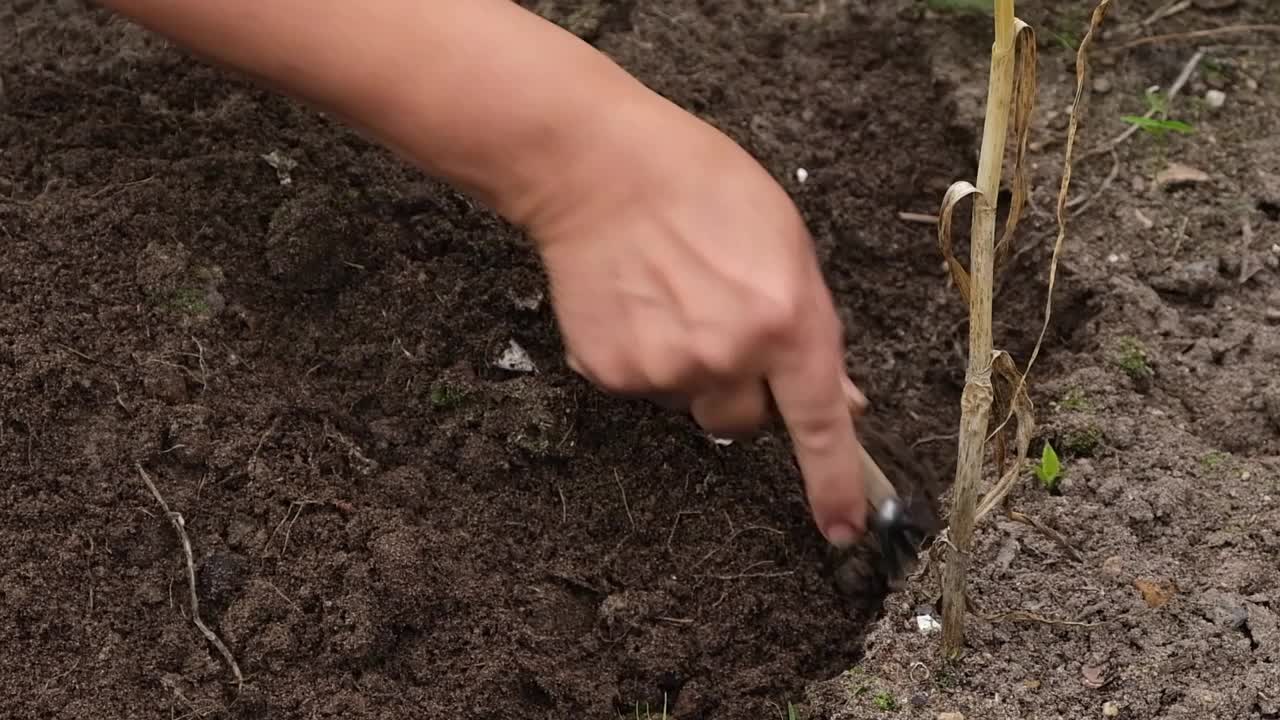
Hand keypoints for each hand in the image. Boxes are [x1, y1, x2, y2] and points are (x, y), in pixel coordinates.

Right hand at [526, 94, 869, 546]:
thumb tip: (837, 395)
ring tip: (672, 298)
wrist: (599, 170)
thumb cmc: (700, 186)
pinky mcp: (610, 371)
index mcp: (786, 321)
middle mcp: (728, 356)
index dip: (835, 483)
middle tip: (721, 328)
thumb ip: (810, 325)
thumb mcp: (785, 244)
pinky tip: (637, 303)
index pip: (820, 425)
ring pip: (690, 401)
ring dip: (690, 369)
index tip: (842, 527)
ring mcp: (665, 369)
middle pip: (744, 422)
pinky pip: (642, 386)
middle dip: (742, 391)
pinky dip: (643, 355)